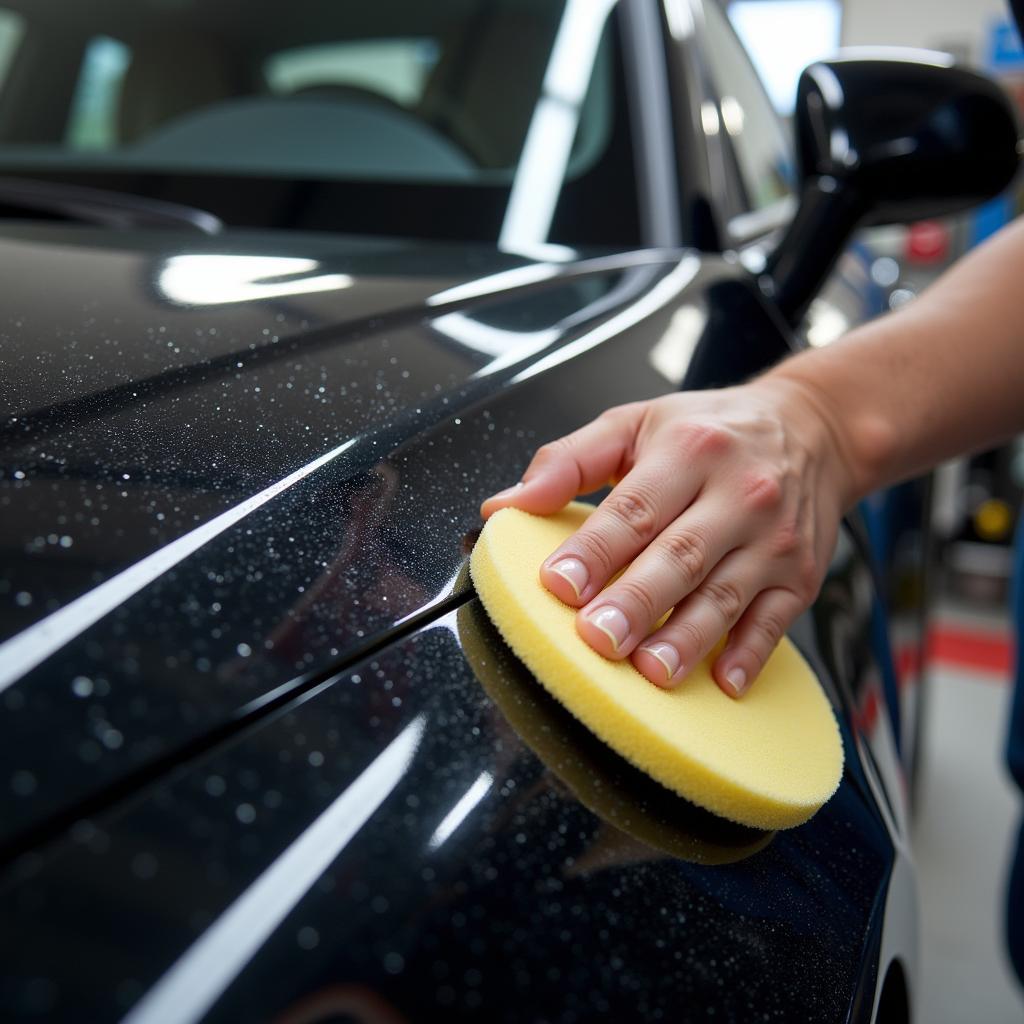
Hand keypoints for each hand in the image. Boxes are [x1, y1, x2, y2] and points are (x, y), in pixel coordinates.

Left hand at [480, 378, 856, 696]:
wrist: (811, 430)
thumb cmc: (709, 431)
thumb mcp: (635, 423)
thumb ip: (567, 462)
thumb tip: (504, 505)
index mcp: (688, 451)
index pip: (634, 507)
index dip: (595, 549)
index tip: (559, 584)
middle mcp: (738, 493)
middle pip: (681, 555)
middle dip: (637, 601)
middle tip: (598, 637)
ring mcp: (773, 539)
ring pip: (725, 595)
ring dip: (687, 638)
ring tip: (650, 671)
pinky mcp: (798, 577)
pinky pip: (775, 621)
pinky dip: (750, 654)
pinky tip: (723, 682)